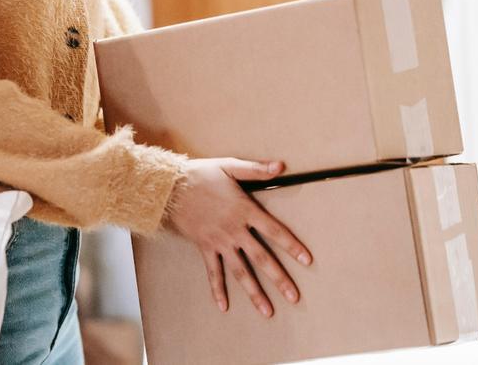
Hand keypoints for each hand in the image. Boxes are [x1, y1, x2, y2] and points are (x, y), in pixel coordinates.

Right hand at [163, 157, 313, 317]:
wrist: (170, 187)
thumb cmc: (201, 174)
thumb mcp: (230, 166)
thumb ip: (256, 169)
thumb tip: (281, 166)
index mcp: (244, 210)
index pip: (274, 231)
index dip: (292, 245)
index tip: (307, 260)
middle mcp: (234, 231)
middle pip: (261, 258)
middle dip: (279, 278)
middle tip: (294, 297)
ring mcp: (219, 242)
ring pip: (240, 272)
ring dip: (254, 292)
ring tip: (267, 311)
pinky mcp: (204, 248)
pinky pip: (212, 272)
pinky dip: (217, 289)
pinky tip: (224, 306)